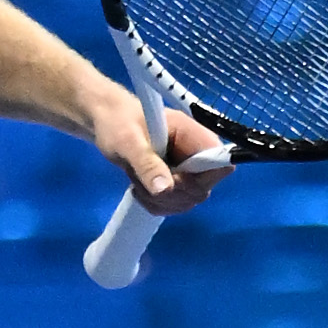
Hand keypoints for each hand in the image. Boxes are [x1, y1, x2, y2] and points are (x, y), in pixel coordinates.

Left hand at [76, 67, 230, 214]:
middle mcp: (195, 153)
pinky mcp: (176, 181)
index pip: (221, 162)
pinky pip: (176, 205)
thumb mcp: (127, 141)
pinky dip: (156, 204)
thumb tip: (166, 189)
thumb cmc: (117, 122)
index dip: (202, 179)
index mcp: (192, 134)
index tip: (174, 180)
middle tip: (145, 181)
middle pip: (202, 189)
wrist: (106, 123)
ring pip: (188, 200)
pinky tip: (140, 190)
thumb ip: (147, 164)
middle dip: (172, 193)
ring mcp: (187, 169)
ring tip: (138, 181)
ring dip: (160, 200)